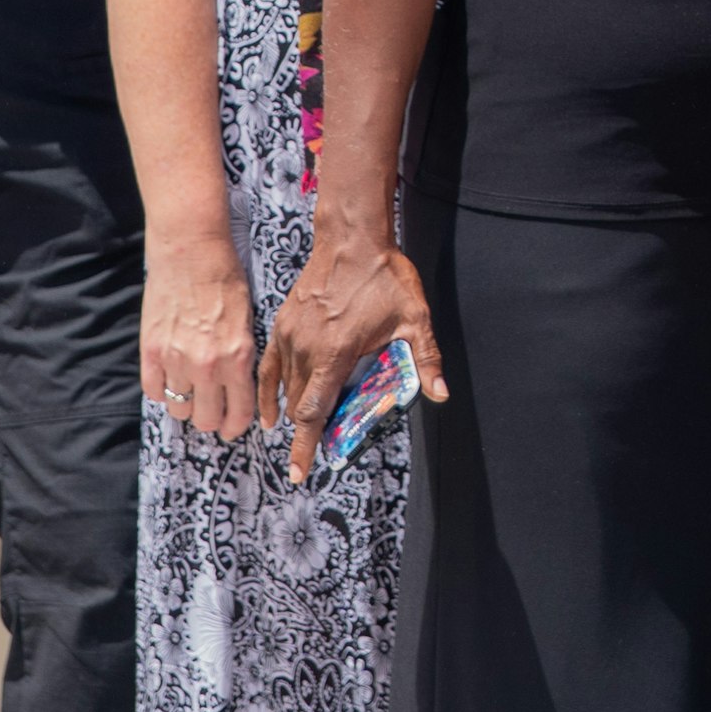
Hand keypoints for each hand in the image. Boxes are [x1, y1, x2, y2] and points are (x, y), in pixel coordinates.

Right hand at [142, 226, 259, 442]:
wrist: (190, 251)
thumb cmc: (225, 278)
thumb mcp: (247, 319)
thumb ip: (242, 356)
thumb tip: (239, 386)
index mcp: (238, 356)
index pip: (239, 413)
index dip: (236, 426)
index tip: (232, 427)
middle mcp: (207, 364)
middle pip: (205, 420)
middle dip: (211, 418)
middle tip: (211, 409)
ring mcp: (175, 359)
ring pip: (178, 409)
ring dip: (185, 403)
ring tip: (190, 388)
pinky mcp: (150, 351)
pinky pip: (153, 391)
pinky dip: (162, 389)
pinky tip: (169, 376)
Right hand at [260, 225, 444, 487]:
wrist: (353, 237)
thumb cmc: (384, 276)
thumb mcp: (414, 318)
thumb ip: (425, 359)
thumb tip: (440, 395)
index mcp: (334, 352)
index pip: (313, 411)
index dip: (306, 445)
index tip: (300, 473)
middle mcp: (306, 348)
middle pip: (299, 404)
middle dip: (307, 432)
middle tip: (317, 452)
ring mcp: (290, 335)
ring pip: (286, 387)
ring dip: (293, 411)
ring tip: (300, 432)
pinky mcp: (283, 324)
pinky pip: (270, 366)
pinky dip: (269, 390)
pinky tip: (270, 409)